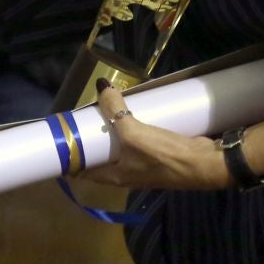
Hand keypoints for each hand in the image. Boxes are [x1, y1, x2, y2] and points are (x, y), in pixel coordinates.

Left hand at [76, 82, 233, 190]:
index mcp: (113, 176)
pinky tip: (131, 113)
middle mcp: (124, 173)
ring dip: (112, 132)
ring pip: (119, 148)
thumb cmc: (163, 156)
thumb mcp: (133, 132)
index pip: (81, 170)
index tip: (59, 139)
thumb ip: (115, 110)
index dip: (69, 157)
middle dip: (91, 138)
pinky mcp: (157, 154)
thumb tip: (101, 86)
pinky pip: (137, 141)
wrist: (203, 163)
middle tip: (82, 116)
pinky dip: (131, 129)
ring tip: (103, 110)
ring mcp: (142, 165)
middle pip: (100, 156)